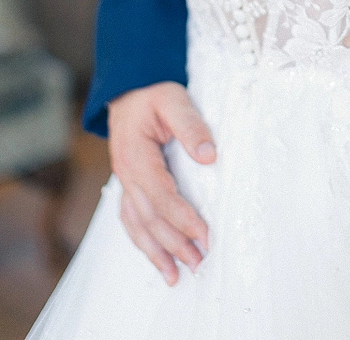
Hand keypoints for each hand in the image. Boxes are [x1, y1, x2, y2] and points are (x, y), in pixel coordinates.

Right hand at [108, 82, 215, 285]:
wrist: (129, 87)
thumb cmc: (153, 92)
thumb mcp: (174, 99)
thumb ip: (191, 125)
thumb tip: (210, 156)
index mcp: (136, 155)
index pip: (161, 195)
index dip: (182, 217)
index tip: (205, 234)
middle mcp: (126, 173)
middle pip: (149, 217)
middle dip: (174, 244)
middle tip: (200, 263)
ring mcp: (124, 180)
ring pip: (136, 224)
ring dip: (156, 252)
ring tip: (177, 276)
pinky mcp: (129, 183)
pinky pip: (131, 218)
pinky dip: (143, 241)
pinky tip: (157, 256)